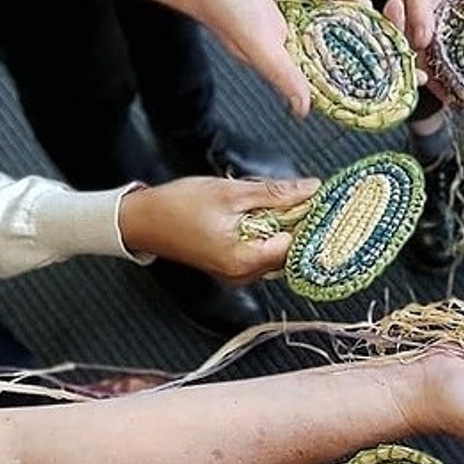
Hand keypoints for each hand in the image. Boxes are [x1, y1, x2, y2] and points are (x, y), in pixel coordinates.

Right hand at [118, 177, 319, 284]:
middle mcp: (244, 275)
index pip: (296, 246)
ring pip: (275, 251)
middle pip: (288, 252)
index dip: (310, 223)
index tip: (321, 202)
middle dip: (298, 225)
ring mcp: (237, 274)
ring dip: (282, 227)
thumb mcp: (232, 193)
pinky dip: (266, 232)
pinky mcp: (231, 267)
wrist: (142, 220)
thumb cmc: (178, 206)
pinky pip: (260, 251)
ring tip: (282, 202)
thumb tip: (311, 189)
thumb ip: (275, 193)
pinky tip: (262, 213)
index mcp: (245, 261)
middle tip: (305, 196)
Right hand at [195, 0, 369, 116]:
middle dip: (343, 7)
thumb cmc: (225, 9)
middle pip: (349, 30)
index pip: (337, 65)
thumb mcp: (260, 46)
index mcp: (296, 58)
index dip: (355, 56)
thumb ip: (285, 76)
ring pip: (339, 0)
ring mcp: (307, 11)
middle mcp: (304, 37)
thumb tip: (303, 111)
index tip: (365, 44)